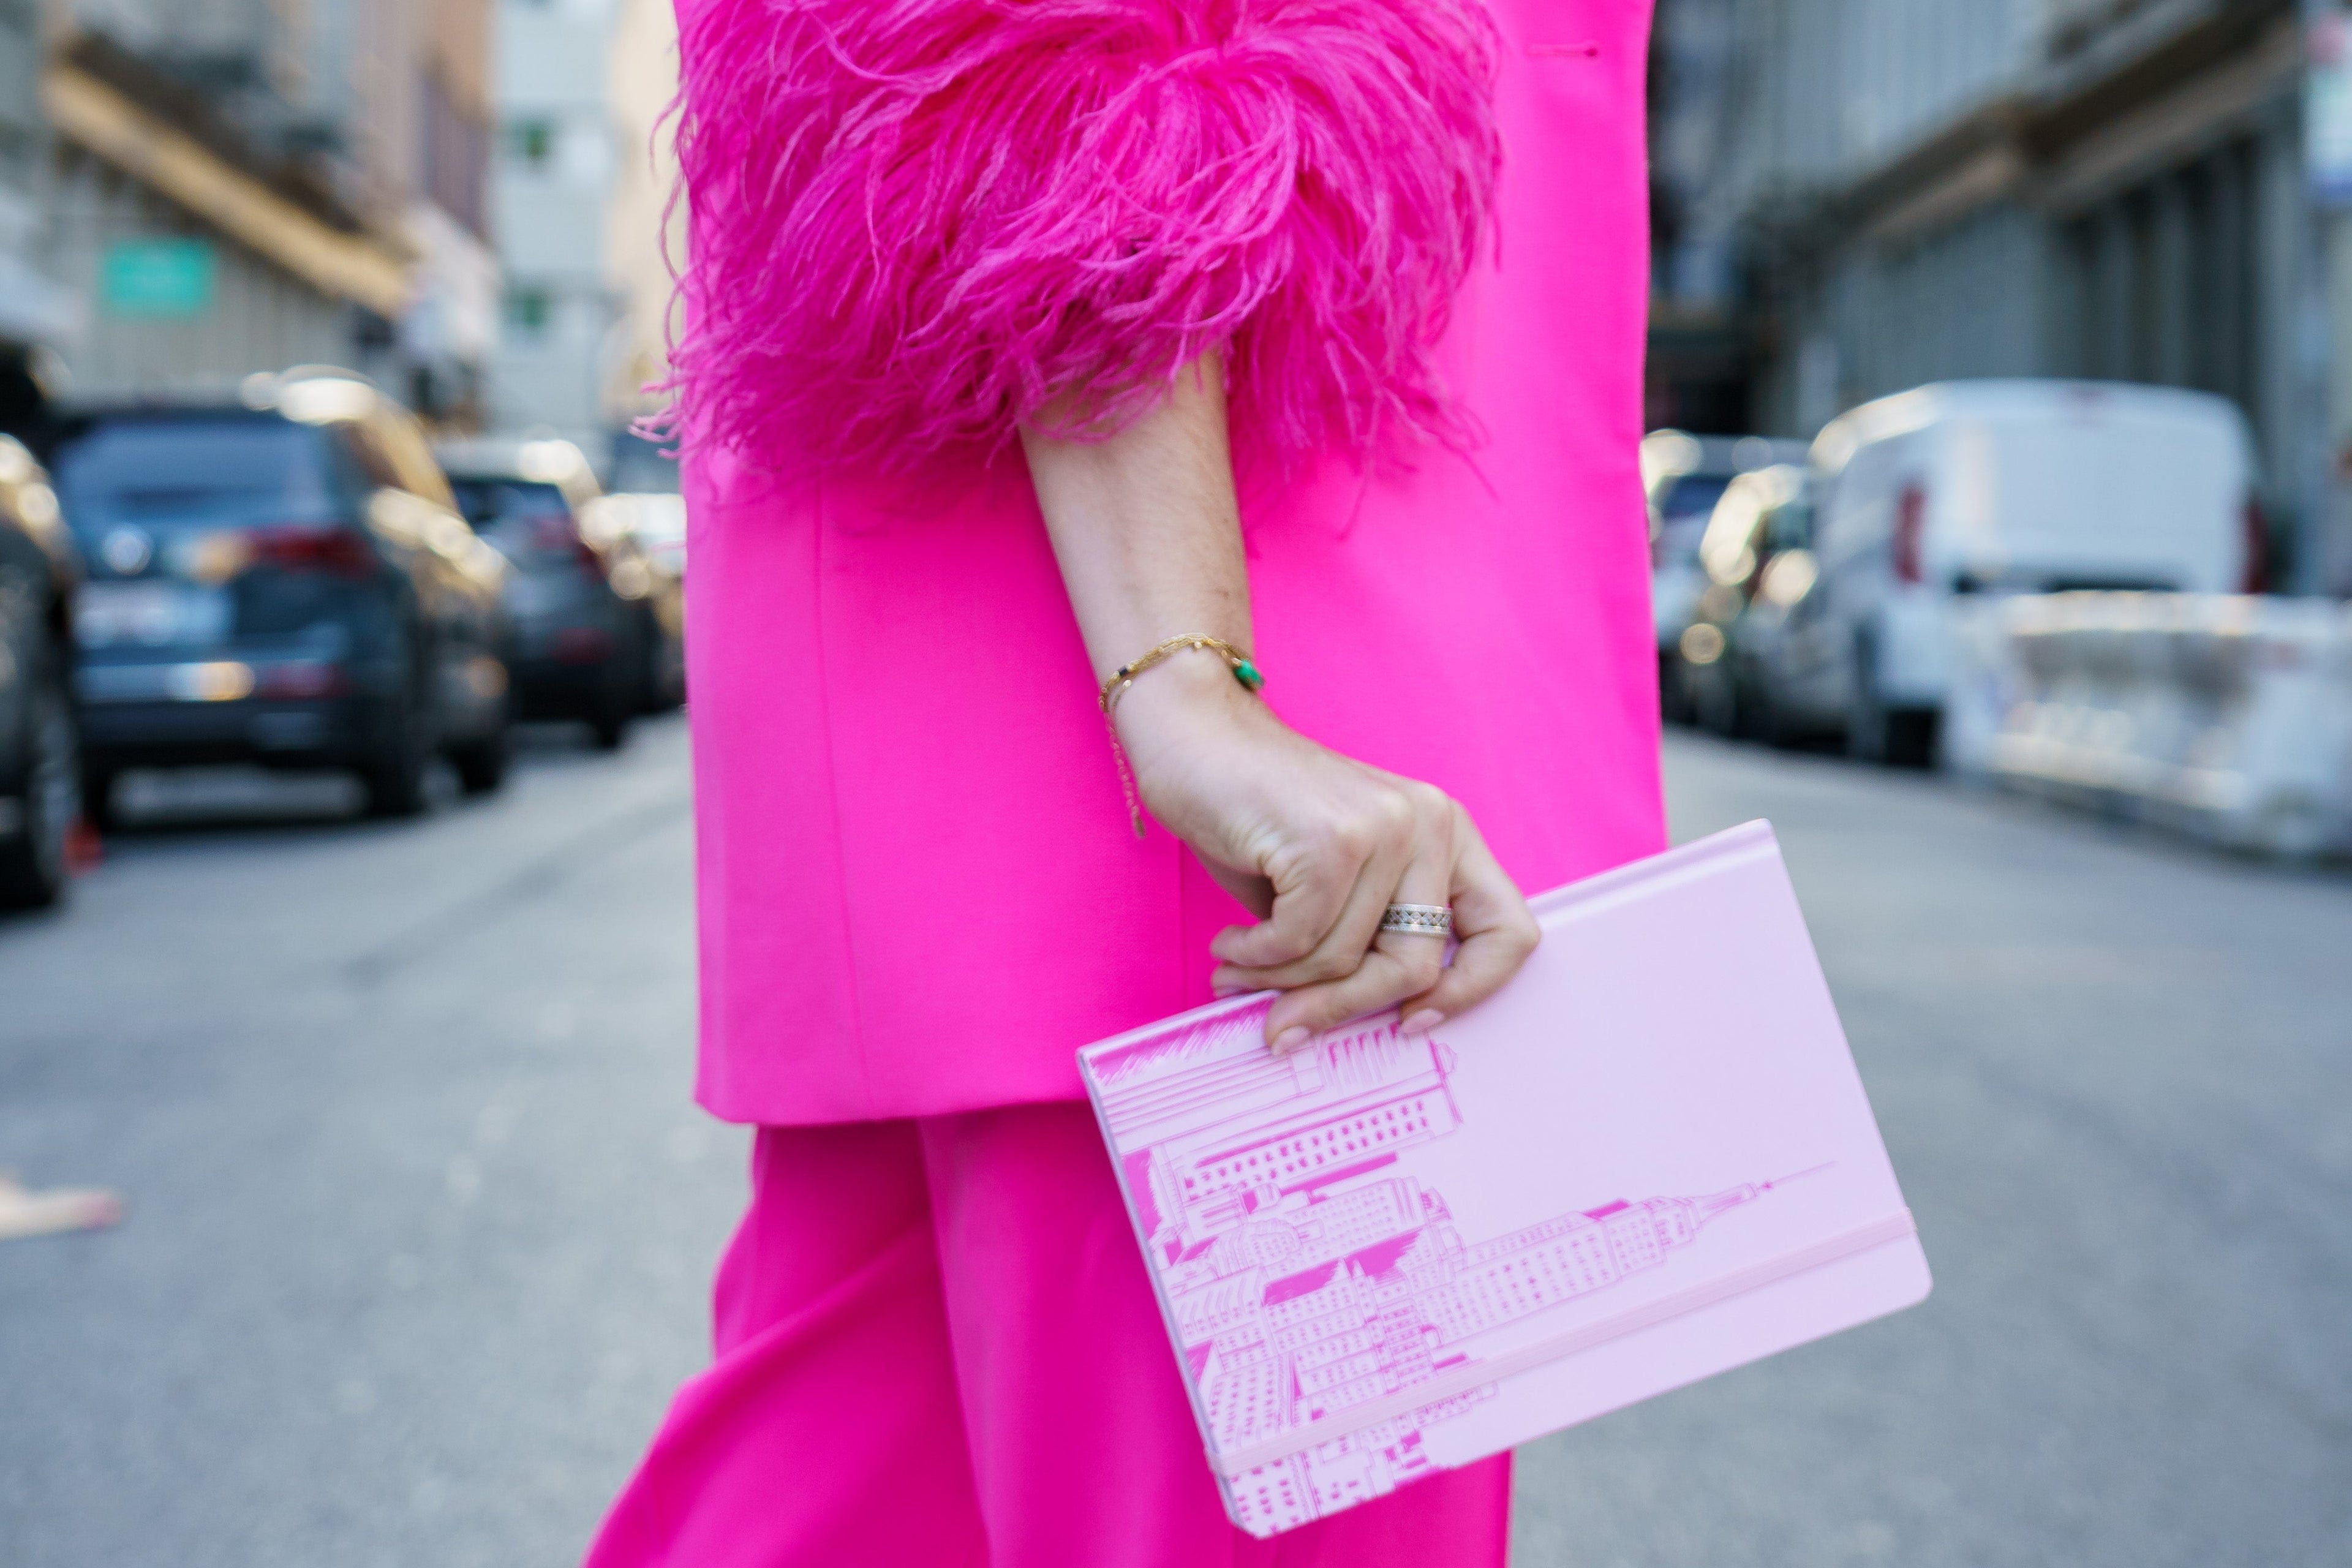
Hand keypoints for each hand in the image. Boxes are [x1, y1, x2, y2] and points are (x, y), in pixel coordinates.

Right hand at [1115, 654, 1539, 1048]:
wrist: (1193, 735)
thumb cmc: (1258, 817)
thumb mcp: (1335, 885)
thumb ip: (1362, 944)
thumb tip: (1347, 1028)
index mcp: (1448, 835)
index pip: (1509, 933)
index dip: (1468, 992)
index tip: (1409, 1021)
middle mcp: (1431, 824)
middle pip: (1415, 966)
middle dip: (1343, 1005)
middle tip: (1287, 1021)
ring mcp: (1385, 827)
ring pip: (1346, 959)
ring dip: (1279, 980)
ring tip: (1238, 967)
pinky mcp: (1331, 839)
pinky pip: (1299, 939)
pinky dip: (1255, 957)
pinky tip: (1230, 943)